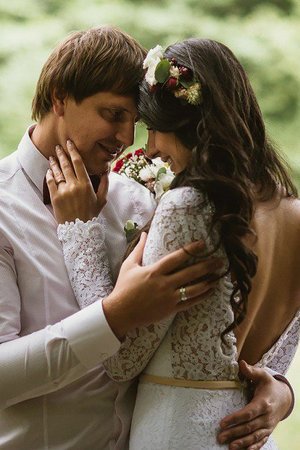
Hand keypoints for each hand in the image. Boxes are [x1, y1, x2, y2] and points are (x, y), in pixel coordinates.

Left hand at [46, 140, 108, 222]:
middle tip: (58, 147)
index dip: (72, 151)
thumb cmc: (91, 214)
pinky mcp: (55, 197)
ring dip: (54, 163)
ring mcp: (63, 191)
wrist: (79, 230)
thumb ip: (104, 184)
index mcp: (86, 184)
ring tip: (52, 157)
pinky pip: (50, 182)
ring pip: (57, 172)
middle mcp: (74, 185)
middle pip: (66, 165)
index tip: (69, 144)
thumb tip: (107, 171)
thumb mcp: (102, 200)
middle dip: (61, 154)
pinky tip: (49, 170)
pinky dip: (49, 175)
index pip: (78, 163)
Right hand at [103, 232, 222, 338]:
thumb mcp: (129, 265)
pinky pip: (190, 303)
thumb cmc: (123, 287)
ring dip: (208, 282)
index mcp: (154, 271)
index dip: (191, 249)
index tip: (203, 244)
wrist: (120, 313)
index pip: (177, 258)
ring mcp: (168, 298)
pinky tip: (210, 291)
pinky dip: (202, 296)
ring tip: (219, 276)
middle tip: (220, 260)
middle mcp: (164, 284)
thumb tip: (145, 233)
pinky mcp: (170, 309)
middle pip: (190, 273)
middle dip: (207, 266)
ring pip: (194, 289)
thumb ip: (139, 248)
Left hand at [217, 360, 291, 449]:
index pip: (248, 413)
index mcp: (263, 403)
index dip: (235, 419)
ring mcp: (268, 426)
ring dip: (242, 443)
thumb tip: (241, 363)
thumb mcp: (262, 375)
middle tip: (220, 437)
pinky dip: (253, 448)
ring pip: (254, 437)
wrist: (285, 398)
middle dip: (234, 433)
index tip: (222, 423)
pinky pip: (261, 442)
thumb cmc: (269, 385)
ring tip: (229, 447)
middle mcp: (266, 417)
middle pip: (249, 427)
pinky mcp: (268, 431)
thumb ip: (252, 370)